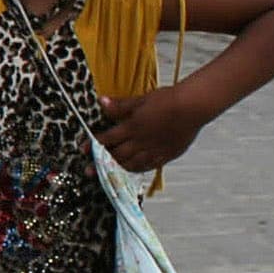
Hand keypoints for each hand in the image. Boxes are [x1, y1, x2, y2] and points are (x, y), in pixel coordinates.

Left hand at [96, 89, 214, 172]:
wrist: (191, 107)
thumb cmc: (167, 100)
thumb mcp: (141, 99)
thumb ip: (120, 105)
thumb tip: (101, 102)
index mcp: (132, 126)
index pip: (108, 139)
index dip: (93, 145)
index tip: (82, 150)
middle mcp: (141, 141)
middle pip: (116, 155)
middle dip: (100, 163)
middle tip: (88, 170)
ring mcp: (153, 150)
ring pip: (131, 164)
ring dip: (117, 168)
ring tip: (106, 173)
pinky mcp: (166, 155)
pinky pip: (147, 166)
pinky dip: (136, 169)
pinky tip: (131, 169)